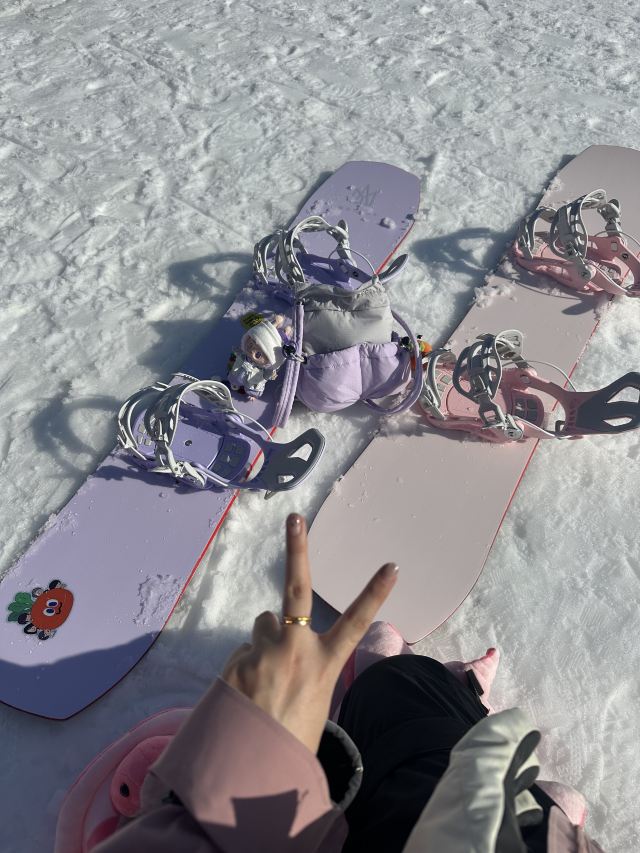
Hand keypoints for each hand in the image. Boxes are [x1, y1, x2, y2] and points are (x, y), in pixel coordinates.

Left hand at [222, 513, 397, 753]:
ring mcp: (262, 654)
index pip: (356, 623)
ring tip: (265, 674)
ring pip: (263, 625)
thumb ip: (300, 664)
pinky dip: (247, 664)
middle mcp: (294, 651)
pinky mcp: (235, 663)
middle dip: (297, 548)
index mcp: (322, 665)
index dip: (375, 594)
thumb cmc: (291, 741)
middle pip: (296, 588)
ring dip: (265, 638)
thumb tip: (275, 634)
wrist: (248, 772)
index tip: (391, 566)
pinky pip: (243, 651)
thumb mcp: (313, 704)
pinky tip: (247, 693)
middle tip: (295, 517)